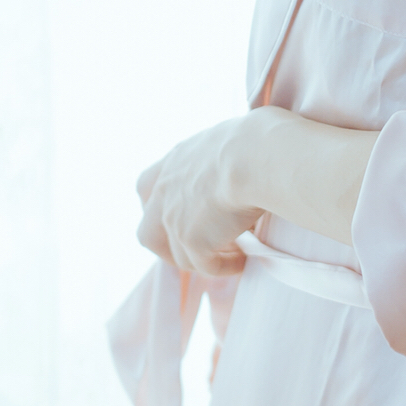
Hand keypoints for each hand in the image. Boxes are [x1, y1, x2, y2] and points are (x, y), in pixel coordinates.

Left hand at [136, 119, 255, 274]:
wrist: (256, 157)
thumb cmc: (258, 140)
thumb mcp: (231, 138)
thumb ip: (226, 153)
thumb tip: (249, 157)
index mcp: (176, 161)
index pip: (147, 185)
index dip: (158, 205)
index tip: (180, 215)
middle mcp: (166, 190)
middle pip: (147, 232)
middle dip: (168, 247)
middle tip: (198, 249)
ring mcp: (174, 218)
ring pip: (179, 256)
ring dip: (204, 259)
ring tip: (234, 253)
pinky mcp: (192, 240)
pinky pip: (206, 266)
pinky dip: (224, 267)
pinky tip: (244, 260)